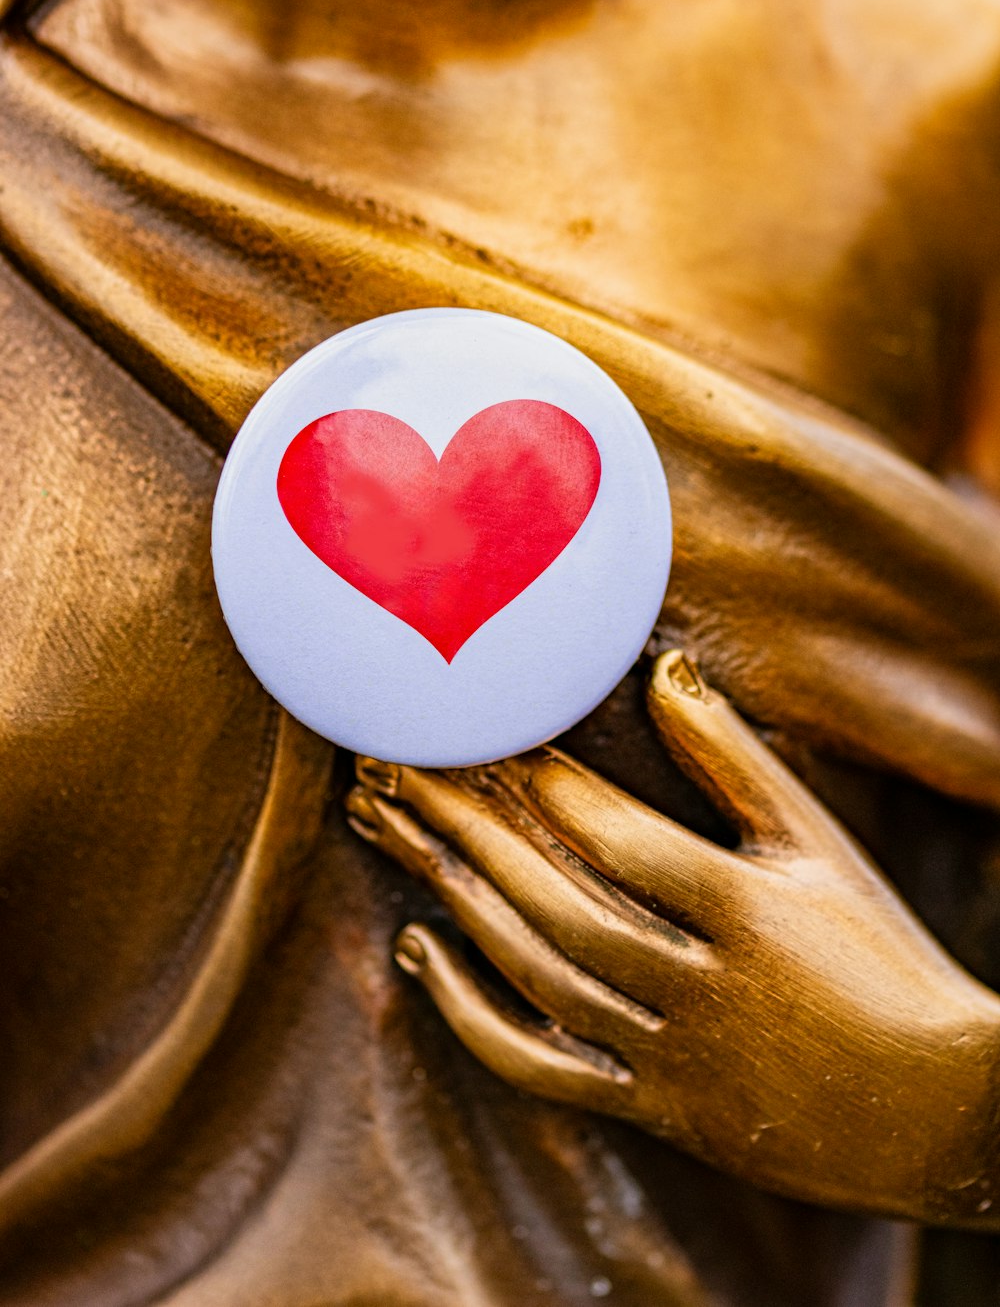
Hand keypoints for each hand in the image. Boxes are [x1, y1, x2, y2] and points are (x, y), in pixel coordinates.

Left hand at [348, 653, 999, 1225]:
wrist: (936, 1110)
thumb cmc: (879, 953)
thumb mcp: (818, 845)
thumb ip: (734, 761)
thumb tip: (666, 670)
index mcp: (746, 910)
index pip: (616, 838)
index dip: (538, 784)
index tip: (474, 732)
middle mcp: (700, 985)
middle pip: (557, 901)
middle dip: (466, 828)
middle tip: (394, 769)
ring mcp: (671, 1055)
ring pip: (540, 976)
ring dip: (460, 900)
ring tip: (399, 833)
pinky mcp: (654, 1107)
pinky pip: (543, 1067)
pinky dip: (472, 1014)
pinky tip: (421, 951)